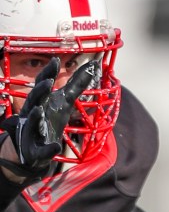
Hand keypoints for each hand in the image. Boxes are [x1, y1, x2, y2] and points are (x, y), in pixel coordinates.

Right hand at [0, 58, 97, 177]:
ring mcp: (33, 131)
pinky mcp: (37, 151)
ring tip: (40, 109)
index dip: (48, 73)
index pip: (42, 84)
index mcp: (42, 101)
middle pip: (34, 100)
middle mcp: (34, 113)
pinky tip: (55, 147)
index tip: (55, 61)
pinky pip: (43, 150)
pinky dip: (49, 148)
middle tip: (48, 83)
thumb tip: (92, 66)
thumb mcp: (64, 102)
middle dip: (40, 92)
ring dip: (36, 115)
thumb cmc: (50, 119)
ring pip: (33, 122)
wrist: (34, 148)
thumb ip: (76, 85)